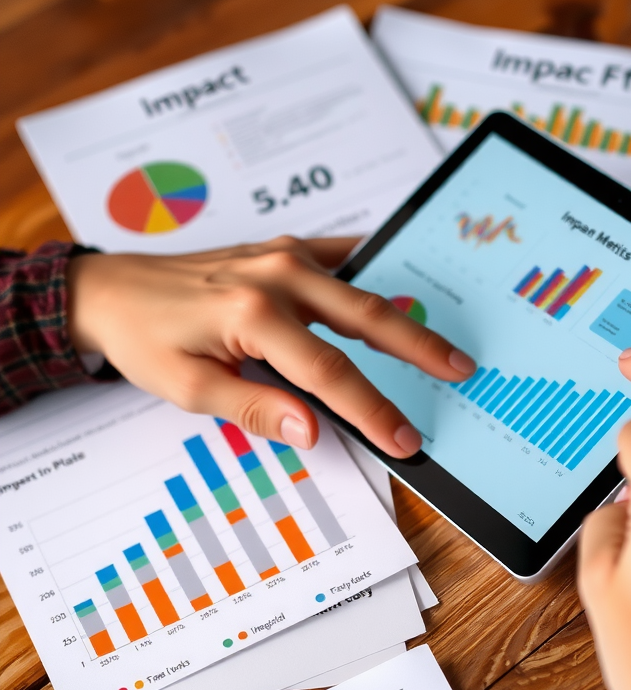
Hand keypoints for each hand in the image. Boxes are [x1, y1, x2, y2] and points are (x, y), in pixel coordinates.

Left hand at [66, 236, 475, 456]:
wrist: (111, 289)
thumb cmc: (144, 340)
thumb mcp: (186, 387)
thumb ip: (253, 407)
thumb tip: (311, 430)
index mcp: (252, 313)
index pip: (329, 373)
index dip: (373, 410)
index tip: (404, 440)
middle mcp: (276, 276)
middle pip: (366, 317)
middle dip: (418, 349)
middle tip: (460, 369)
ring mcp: (283, 257)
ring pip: (361, 289)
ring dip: (405, 316)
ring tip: (442, 343)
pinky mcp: (283, 250)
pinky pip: (342, 256)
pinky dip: (374, 269)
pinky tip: (403, 279)